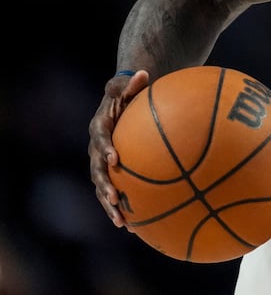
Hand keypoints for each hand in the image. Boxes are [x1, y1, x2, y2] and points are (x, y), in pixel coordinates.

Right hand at [88, 69, 149, 227]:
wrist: (122, 104)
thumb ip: (132, 82)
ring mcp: (102, 163)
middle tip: (115, 199)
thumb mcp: (128, 84)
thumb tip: (143, 73)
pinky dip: (123, 208)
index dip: (105, 148)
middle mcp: (96, 148)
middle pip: (96, 170)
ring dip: (110, 206)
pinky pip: (116, 191)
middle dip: (104, 187)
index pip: (99, 138)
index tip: (114, 158)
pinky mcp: (112, 172)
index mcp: (100, 127)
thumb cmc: (128, 92)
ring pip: (102, 187)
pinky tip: (136, 227)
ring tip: (121, 223)